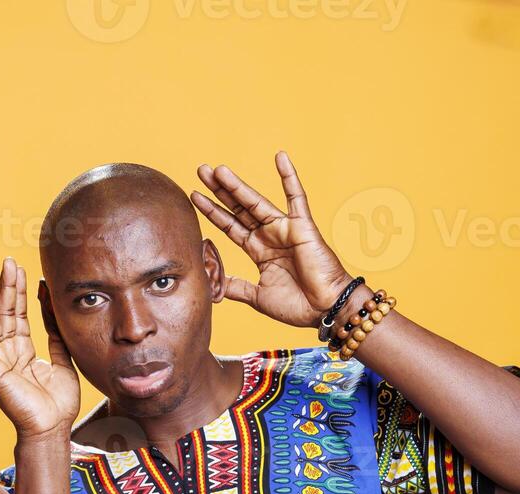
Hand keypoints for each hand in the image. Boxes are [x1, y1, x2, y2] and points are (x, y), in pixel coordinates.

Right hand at [0, 258, 79, 437]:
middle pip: (3, 314)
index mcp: (22, 351)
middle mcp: (6, 353)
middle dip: (4, 288)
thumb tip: (52, 303)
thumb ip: (55, 333)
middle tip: (6, 262)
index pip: (18, 315)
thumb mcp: (62, 359)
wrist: (53, 428)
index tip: (21, 269)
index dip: (19, 293)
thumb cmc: (58, 402)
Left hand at [190, 151, 353, 328]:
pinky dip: (289, 176)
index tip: (194, 195)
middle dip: (219, 190)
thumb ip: (235, 287)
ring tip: (218, 169)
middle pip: (238, 208)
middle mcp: (270, 236)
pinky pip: (296, 197)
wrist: (324, 311)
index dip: (212, 211)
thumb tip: (212, 285)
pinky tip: (280, 157)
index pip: (230, 226)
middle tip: (201, 170)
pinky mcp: (302, 226)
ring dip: (237, 185)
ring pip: (256, 201)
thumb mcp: (256, 296)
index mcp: (259, 251)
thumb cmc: (297, 306)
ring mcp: (285, 229)